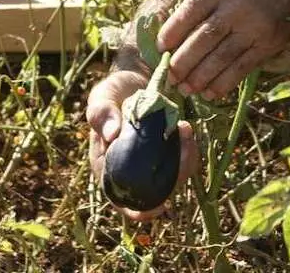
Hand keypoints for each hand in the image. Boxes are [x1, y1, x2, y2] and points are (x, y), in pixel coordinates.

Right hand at [86, 69, 197, 220]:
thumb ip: (101, 113)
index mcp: (108, 167)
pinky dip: (187, 147)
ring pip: (172, 177)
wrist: (133, 79)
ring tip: (185, 129)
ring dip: (185, 159)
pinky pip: (181, 160)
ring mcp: (151, 162)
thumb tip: (112, 134)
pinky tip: (185, 128)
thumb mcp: (102, 97)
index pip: (121, 200)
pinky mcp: (167, 151)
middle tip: (184, 148)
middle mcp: (131, 170)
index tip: (160, 205)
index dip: (139, 211)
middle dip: (175, 176)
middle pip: (155, 192)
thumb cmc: (113, 91)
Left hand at [157, 0, 289, 99]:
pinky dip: (226, 81)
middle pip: (203, 39)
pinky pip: (243, 66)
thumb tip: (184, 17)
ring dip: (200, 76)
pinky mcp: (270, 43)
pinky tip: (211, 92)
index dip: (172, 32)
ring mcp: (255, 27)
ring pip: (221, 57)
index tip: (161, 47)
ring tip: (186, 89)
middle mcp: (237, 7)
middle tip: (169, 76)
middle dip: (183, 61)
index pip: (190, 12)